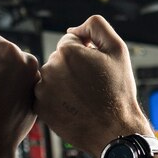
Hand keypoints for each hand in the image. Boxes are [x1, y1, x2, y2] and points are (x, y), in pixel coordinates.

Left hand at [35, 15, 152, 157]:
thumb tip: (72, 29)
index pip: (70, 42)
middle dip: (72, 68)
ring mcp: (42, 89)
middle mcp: (50, 68)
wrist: (114, 131)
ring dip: (64, 83)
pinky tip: (74, 107)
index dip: (86, 54)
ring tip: (83, 98)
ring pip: (52, 77)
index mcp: (66, 51)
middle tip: (91, 86)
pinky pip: (46, 95)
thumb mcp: (117, 49)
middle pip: (59, 59)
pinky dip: (57, 99)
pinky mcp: (39, 107)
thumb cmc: (118, 91)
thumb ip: (95, 26)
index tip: (95, 70)